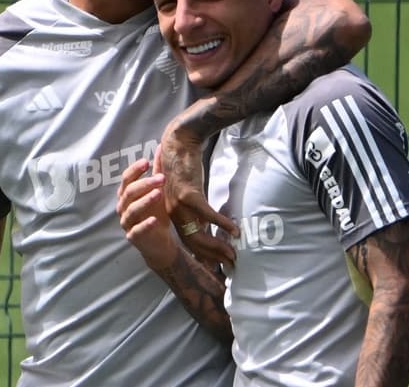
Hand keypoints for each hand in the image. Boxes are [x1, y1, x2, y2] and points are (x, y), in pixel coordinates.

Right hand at [116, 147, 177, 269]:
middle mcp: (123, 207)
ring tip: (158, 194)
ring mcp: (127, 223)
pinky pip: (136, 231)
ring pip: (131, 210)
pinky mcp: (133, 237)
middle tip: (161, 178)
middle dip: (144, 184)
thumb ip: (157, 171)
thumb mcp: (158, 191)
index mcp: (127, 195)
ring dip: (144, 201)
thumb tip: (160, 148)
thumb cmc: (157, 212)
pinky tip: (154, 219)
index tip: (146, 162)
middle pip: (129, 193)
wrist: (160, 242)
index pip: (126, 179)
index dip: (134, 170)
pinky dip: (144, 225)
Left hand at [158, 129, 238, 267]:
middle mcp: (174, 212)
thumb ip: (197, 207)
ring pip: (199, 233)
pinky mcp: (188, 194)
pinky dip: (221, 223)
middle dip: (213, 255)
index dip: (203, 254)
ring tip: (233, 252)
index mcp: (173, 212)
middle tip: (230, 263)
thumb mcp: (190, 190)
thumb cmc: (186, 164)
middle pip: (194, 242)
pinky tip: (234, 229)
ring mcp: (180, 204)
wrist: (179, 142)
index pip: (188, 241)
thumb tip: (209, 221)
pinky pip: (207, 215)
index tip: (216, 265)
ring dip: (218, 245)